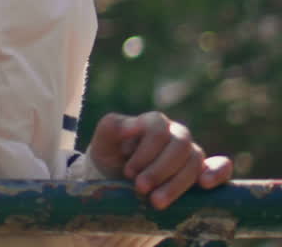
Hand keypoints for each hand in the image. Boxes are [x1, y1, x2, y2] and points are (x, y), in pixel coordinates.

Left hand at [86, 112, 232, 209]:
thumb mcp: (103, 143)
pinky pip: (220, 166)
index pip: (158, 131)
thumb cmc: (109, 159)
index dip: (145, 153)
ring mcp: (189, 152)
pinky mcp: (201, 172)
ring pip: (194, 161)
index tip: (128, 173)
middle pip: (179, 146)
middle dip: (160, 170)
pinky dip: (218, 173)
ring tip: (156, 202)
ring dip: (176, 183)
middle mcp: (174, 134)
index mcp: (152, 122)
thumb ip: (111, 128)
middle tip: (140, 189)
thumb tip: (132, 124)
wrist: (116, 184)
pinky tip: (206, 184)